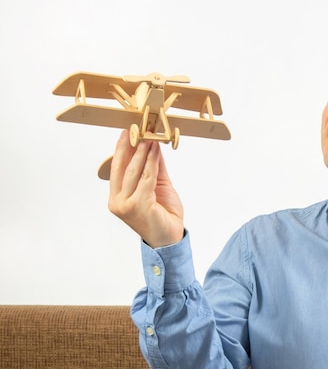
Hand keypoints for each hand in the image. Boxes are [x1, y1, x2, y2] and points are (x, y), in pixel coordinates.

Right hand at [108, 130, 184, 247]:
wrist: (170, 239)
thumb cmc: (162, 216)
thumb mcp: (156, 187)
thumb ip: (152, 169)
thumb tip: (151, 146)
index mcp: (117, 197)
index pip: (117, 168)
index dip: (122, 149)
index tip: (127, 132)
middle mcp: (117, 201)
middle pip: (123, 167)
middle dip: (130, 146)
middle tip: (137, 129)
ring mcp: (126, 204)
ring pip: (134, 171)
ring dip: (142, 152)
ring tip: (148, 137)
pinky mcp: (138, 205)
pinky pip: (146, 178)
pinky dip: (151, 163)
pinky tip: (155, 151)